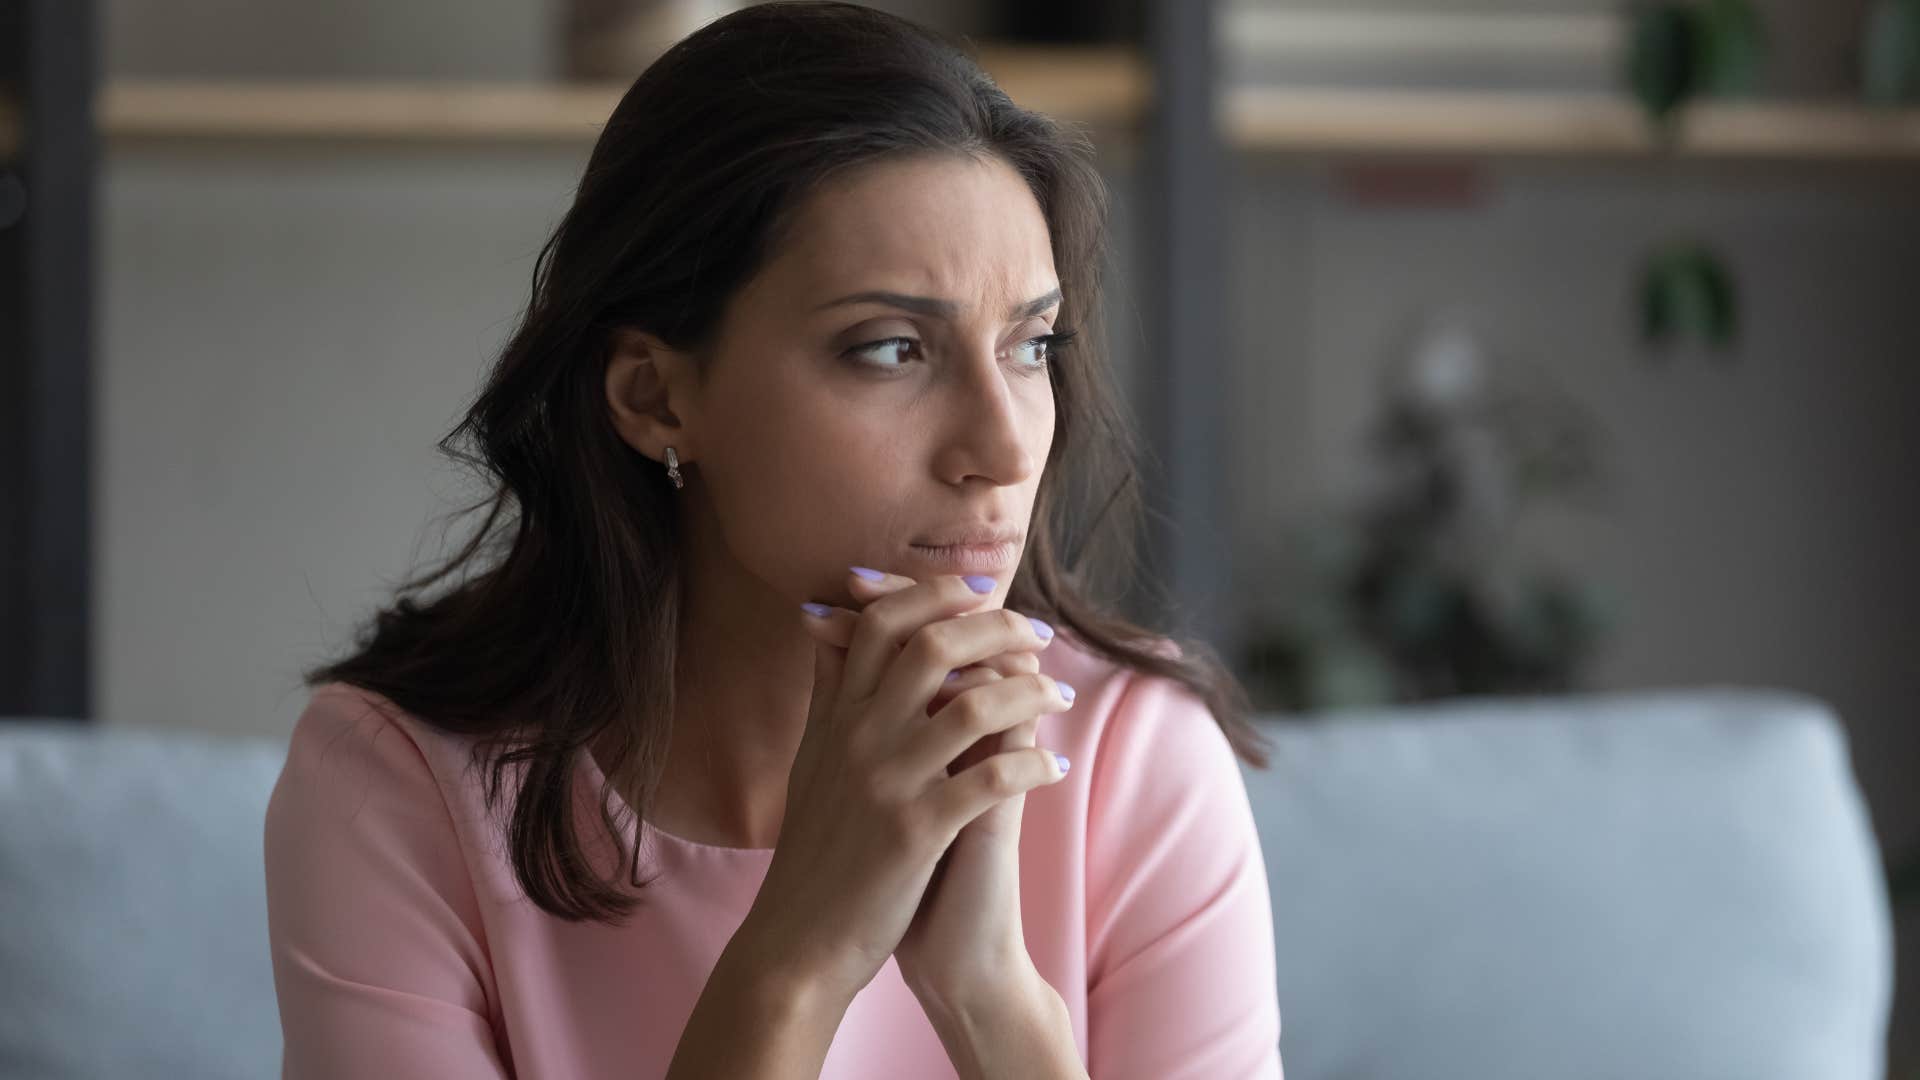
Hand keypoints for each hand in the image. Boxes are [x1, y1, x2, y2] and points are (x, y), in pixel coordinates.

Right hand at [732, 569, 1073, 1009]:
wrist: (799, 941)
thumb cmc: (815, 851)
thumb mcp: (811, 759)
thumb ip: (826, 691)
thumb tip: (823, 621)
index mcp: (837, 716)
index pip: (883, 623)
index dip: (936, 596)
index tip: (983, 594)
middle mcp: (858, 737)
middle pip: (934, 646)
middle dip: (997, 628)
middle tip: (1039, 632)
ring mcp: (888, 782)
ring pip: (975, 706)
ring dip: (1031, 692)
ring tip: (1059, 693)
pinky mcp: (916, 832)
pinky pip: (993, 780)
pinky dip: (1035, 764)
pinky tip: (1056, 765)